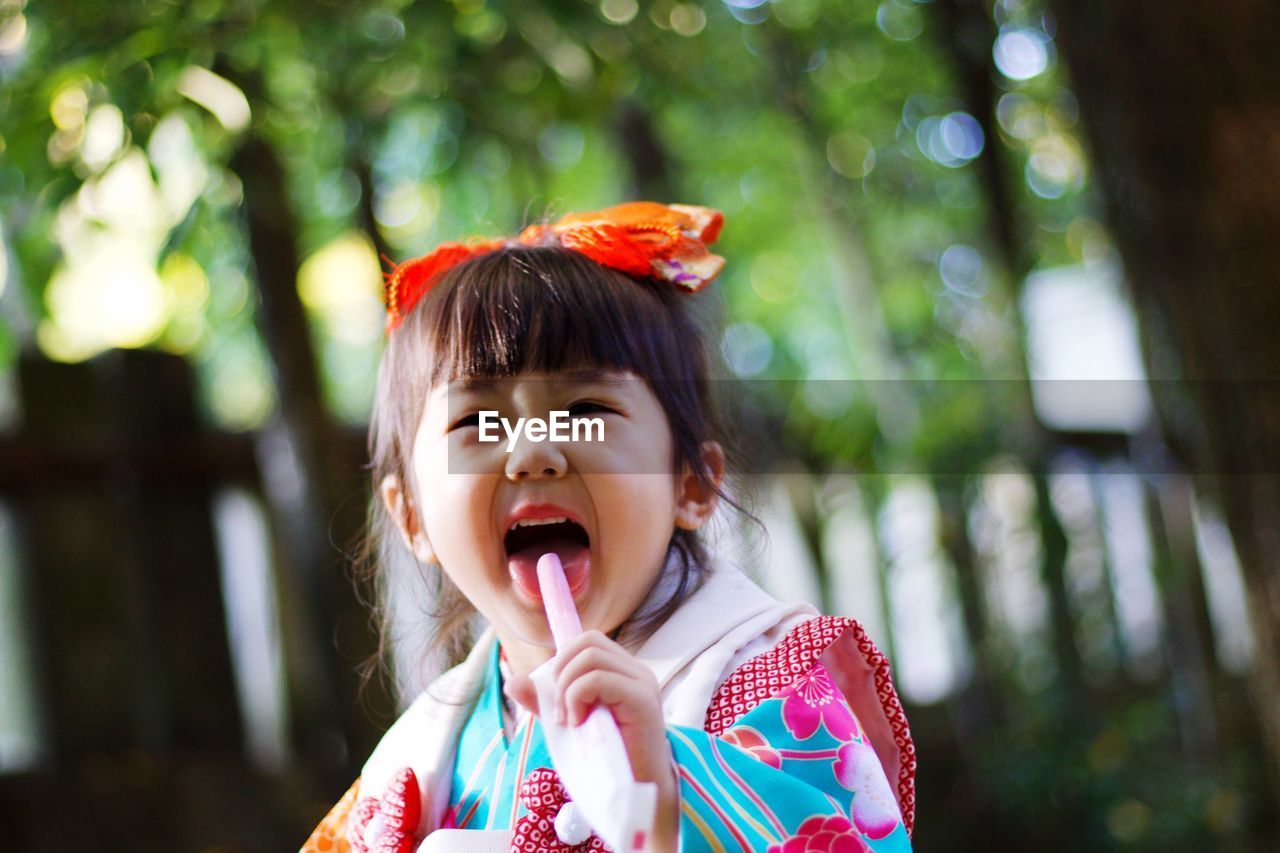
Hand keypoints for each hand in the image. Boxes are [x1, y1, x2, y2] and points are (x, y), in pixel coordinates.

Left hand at [504, 630, 678, 850]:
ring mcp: (642, 683)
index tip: (558, 698)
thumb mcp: (570, 724)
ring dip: (567, 689)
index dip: (563, 661)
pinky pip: (598, 679)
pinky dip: (577, 698)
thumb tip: (512, 681)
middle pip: (587, 641)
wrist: (638, 795)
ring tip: (570, 721)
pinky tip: (579, 724)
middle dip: (561, 673)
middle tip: (561, 712)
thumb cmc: (607, 761)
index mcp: (623, 672)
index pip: (587, 641)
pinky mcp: (642, 700)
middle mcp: (636, 672)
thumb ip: (546, 702)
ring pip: (590, 656)